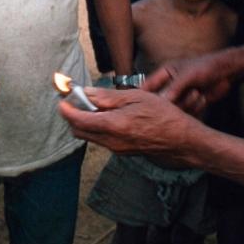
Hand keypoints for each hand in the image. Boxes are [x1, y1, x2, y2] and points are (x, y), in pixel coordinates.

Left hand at [58, 87, 202, 165]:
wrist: (182, 140)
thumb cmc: (163, 115)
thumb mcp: (136, 97)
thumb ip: (108, 97)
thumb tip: (87, 92)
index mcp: (112, 126)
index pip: (78, 120)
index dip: (66, 109)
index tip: (62, 99)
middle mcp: (111, 141)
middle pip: (79, 131)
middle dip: (73, 115)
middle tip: (76, 99)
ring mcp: (116, 149)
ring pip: (89, 136)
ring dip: (85, 121)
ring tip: (93, 104)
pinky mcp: (122, 151)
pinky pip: (101, 139)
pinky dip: (97, 127)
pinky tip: (107, 115)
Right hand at [143, 53, 231, 114]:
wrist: (226, 72)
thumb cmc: (206, 66)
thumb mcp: (188, 75)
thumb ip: (174, 88)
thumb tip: (162, 101)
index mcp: (165, 73)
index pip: (148, 86)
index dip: (143, 96)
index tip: (142, 105)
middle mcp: (170, 85)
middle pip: (160, 101)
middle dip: (170, 103)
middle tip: (176, 103)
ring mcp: (181, 95)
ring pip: (175, 108)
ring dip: (186, 104)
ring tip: (197, 93)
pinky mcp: (191, 104)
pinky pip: (187, 113)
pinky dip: (195, 108)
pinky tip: (203, 98)